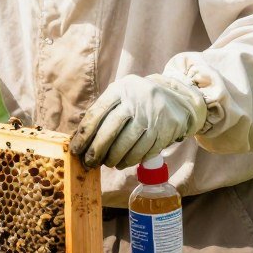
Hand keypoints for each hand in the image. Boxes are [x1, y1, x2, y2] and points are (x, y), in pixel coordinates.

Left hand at [69, 74, 206, 168]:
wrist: (176, 97)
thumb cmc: (137, 101)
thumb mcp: (121, 96)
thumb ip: (102, 112)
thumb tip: (80, 138)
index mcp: (120, 89)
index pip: (96, 113)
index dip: (84, 135)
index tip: (76, 150)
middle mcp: (136, 99)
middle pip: (110, 130)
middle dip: (97, 150)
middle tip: (90, 162)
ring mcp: (152, 114)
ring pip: (128, 143)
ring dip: (115, 158)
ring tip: (108, 163)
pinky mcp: (166, 128)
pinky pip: (145, 150)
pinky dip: (132, 159)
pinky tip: (125, 162)